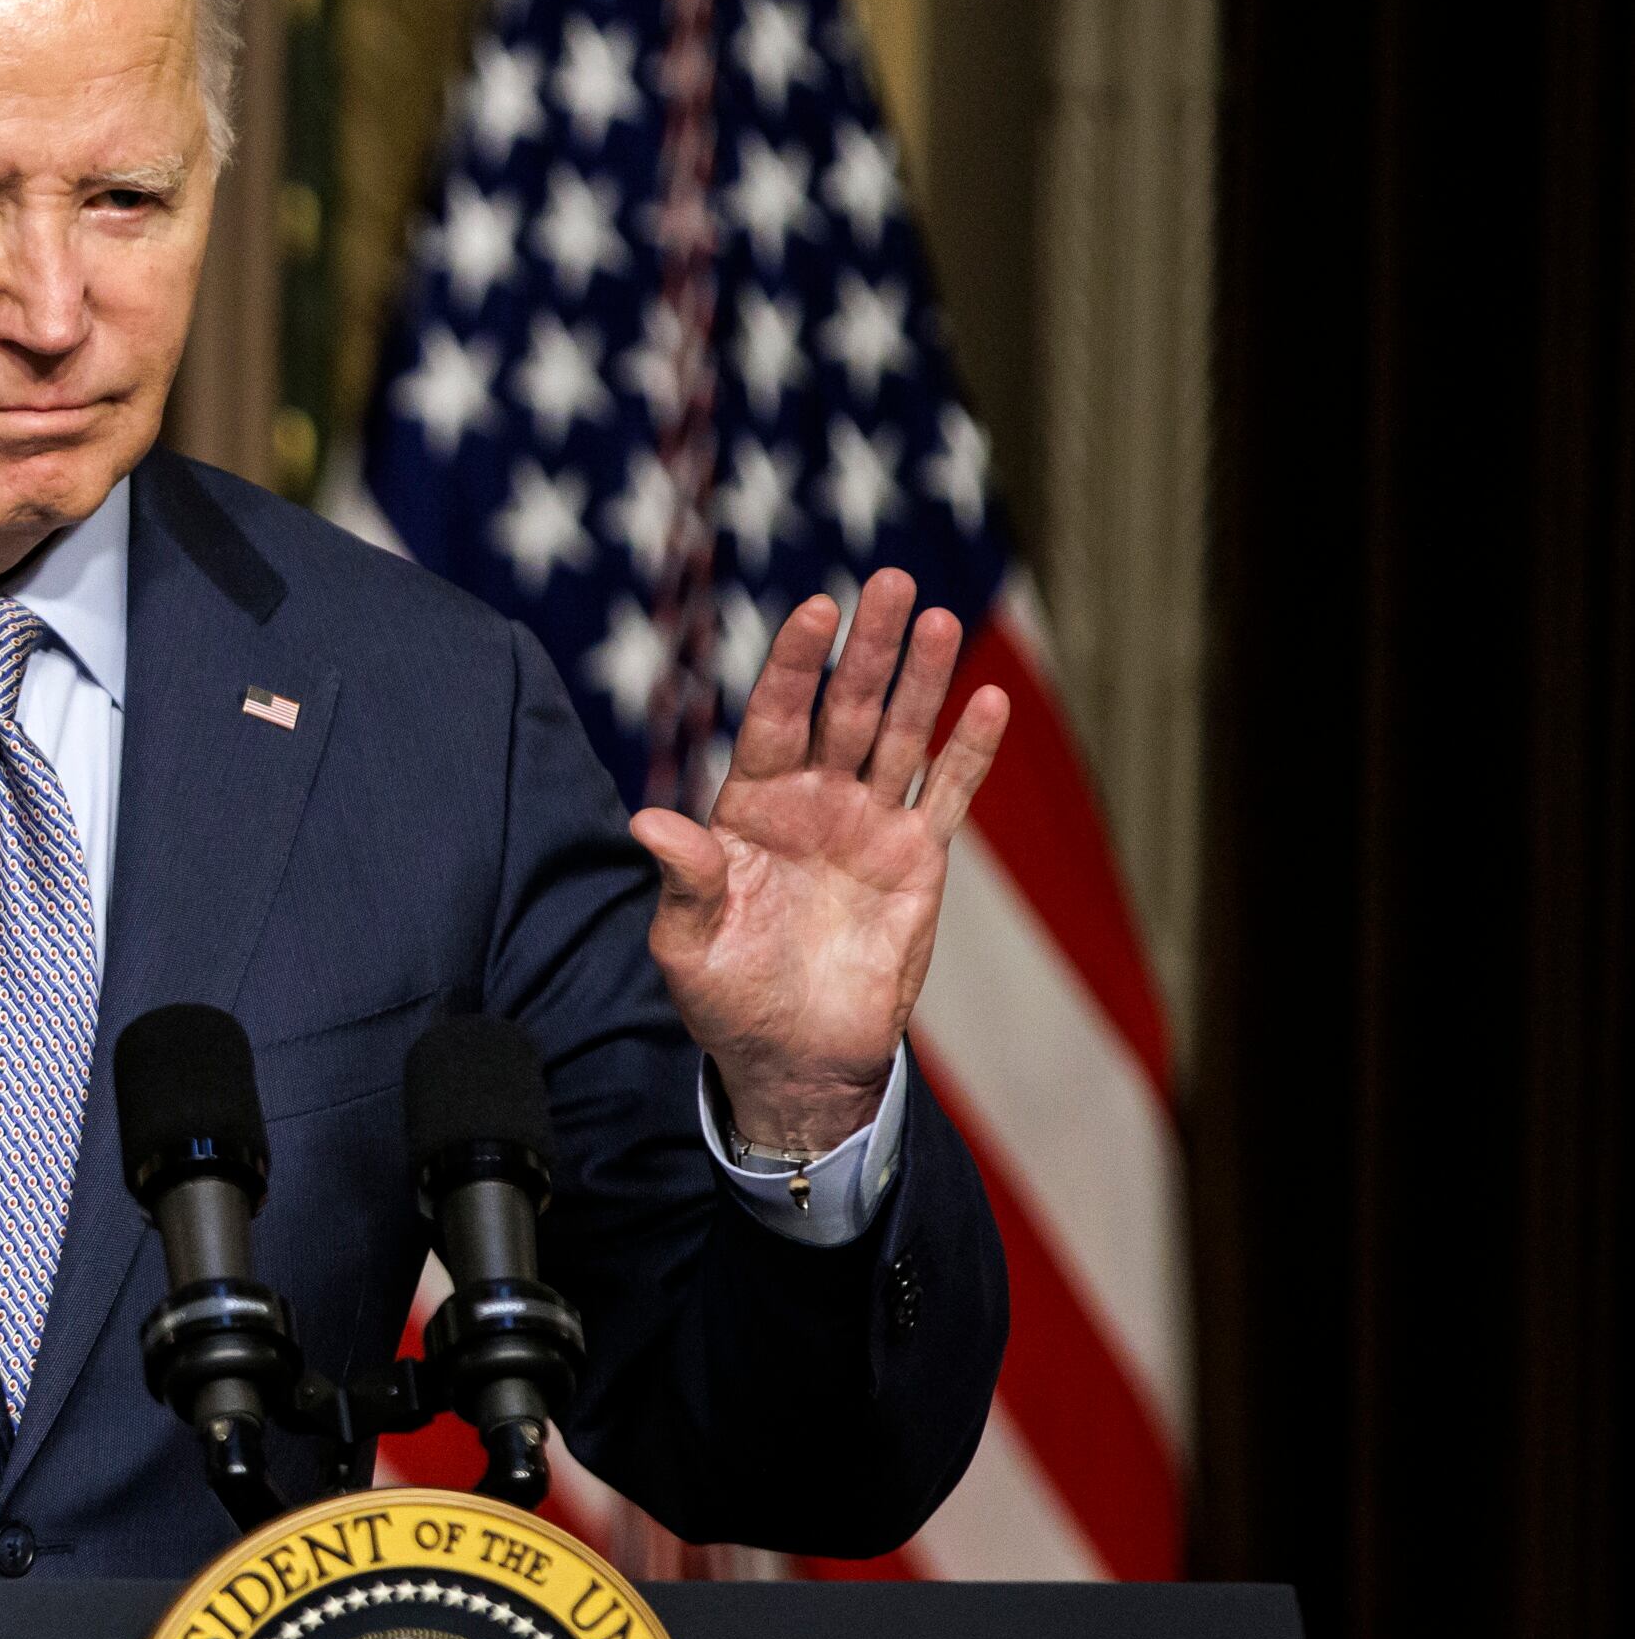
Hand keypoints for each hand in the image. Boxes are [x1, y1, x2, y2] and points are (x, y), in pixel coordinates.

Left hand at [629, 571, 1007, 1155]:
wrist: (792, 1058)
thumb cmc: (726, 997)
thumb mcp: (687, 943)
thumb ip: (684, 878)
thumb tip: (649, 821)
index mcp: (749, 808)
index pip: (774, 720)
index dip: (794, 666)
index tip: (814, 610)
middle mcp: (812, 802)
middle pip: (843, 710)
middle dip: (865, 648)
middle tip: (888, 580)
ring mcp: (868, 827)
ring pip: (898, 737)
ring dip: (920, 679)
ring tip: (937, 617)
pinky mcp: (917, 863)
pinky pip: (947, 797)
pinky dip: (969, 752)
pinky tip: (990, 700)